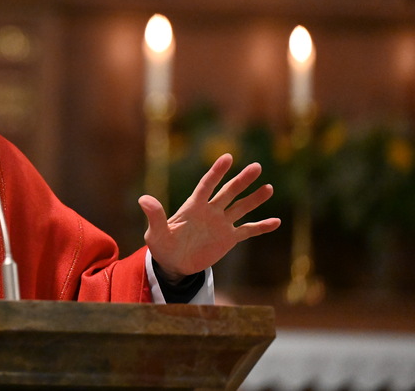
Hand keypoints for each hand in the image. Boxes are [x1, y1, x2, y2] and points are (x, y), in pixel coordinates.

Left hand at [138, 153, 280, 280]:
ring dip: (255, 199)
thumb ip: (154, 216)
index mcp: (193, 206)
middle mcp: (210, 211)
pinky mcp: (229, 239)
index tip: (228, 157)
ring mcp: (221, 224)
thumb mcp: (156, 233)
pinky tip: (276, 222)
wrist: (174, 264)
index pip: (207, 185)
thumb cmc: (162, 246)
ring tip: (269, 188)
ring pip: (241, 208)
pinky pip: (248, 231)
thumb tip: (143, 198)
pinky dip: (261, 227)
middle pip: (228, 192)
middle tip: (257, 167)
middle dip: (242, 180)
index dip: (217, 172)